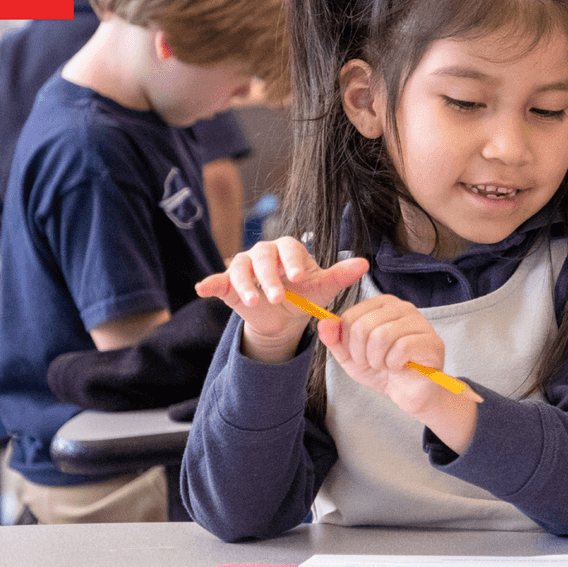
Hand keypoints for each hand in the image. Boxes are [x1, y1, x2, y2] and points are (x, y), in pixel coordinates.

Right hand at [194, 236, 367, 363]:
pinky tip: (203, 289)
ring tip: (253, 301)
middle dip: (270, 277)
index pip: (289, 248)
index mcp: (288, 249)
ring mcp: (244, 266)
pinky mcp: (228, 284)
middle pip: (263, 257)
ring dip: (245, 284)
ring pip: (240, 268)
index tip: (299, 277)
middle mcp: (264, 253)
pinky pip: (217, 281)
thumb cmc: (305, 296)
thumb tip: (365, 263)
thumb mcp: (323, 289)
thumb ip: (341, 275)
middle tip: (279, 297)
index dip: (293, 261)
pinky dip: (210, 283)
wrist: (285, 319)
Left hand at [323, 293, 477, 451]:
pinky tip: (400, 367)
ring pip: (382, 336)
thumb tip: (323, 322)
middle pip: (364, 326)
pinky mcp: (432, 342)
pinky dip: (394, 364)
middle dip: (362, 353)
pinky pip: (402, 348)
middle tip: (374, 363)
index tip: (359, 354)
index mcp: (382, 304)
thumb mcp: (350, 356)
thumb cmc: (382, 370)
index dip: (348, 343)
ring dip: (378, 360)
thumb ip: (335, 339)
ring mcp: (421, 322)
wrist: (408, 393)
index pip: (350, 317)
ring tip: (386, 365)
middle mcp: (403, 307)